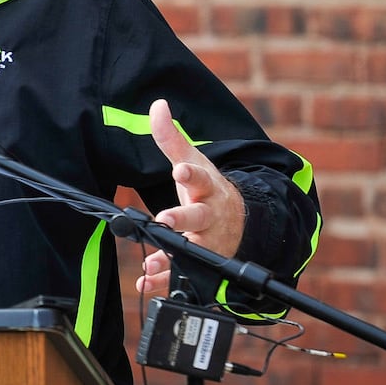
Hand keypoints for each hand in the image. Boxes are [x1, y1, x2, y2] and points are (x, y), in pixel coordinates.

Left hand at [135, 98, 246, 297]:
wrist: (239, 221)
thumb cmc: (208, 188)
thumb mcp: (193, 161)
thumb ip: (171, 138)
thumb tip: (157, 104)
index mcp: (207, 188)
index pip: (200, 178)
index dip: (190, 174)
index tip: (179, 170)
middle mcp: (210, 215)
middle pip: (198, 217)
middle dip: (182, 218)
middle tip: (165, 220)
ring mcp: (208, 240)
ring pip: (192, 249)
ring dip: (171, 256)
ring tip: (151, 262)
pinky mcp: (202, 261)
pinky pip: (183, 272)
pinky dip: (165, 278)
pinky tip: (146, 280)